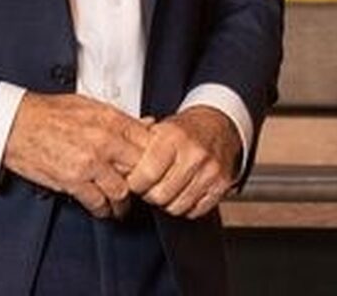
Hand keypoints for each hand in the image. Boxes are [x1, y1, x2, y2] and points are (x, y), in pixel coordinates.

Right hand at [3, 92, 151, 218]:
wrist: (16, 124)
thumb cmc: (49, 112)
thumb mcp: (89, 105)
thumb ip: (120, 118)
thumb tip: (148, 123)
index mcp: (110, 118)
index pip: (149, 142)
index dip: (154, 157)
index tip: (151, 165)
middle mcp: (103, 140)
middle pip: (140, 169)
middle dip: (141, 181)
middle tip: (138, 188)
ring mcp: (89, 162)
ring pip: (122, 192)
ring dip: (122, 201)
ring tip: (119, 202)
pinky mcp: (73, 181)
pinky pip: (98, 203)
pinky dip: (102, 208)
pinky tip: (100, 206)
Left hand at [125, 105, 240, 218]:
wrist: (218, 125)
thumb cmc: (184, 129)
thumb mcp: (158, 128)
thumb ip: (137, 147)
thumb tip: (115, 168)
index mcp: (173, 137)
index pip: (147, 174)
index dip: (134, 183)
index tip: (132, 181)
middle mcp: (194, 154)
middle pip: (161, 195)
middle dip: (148, 195)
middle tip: (147, 187)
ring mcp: (210, 171)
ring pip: (177, 206)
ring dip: (166, 203)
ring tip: (164, 188)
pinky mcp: (221, 186)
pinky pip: (195, 211)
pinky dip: (184, 206)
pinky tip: (181, 191)